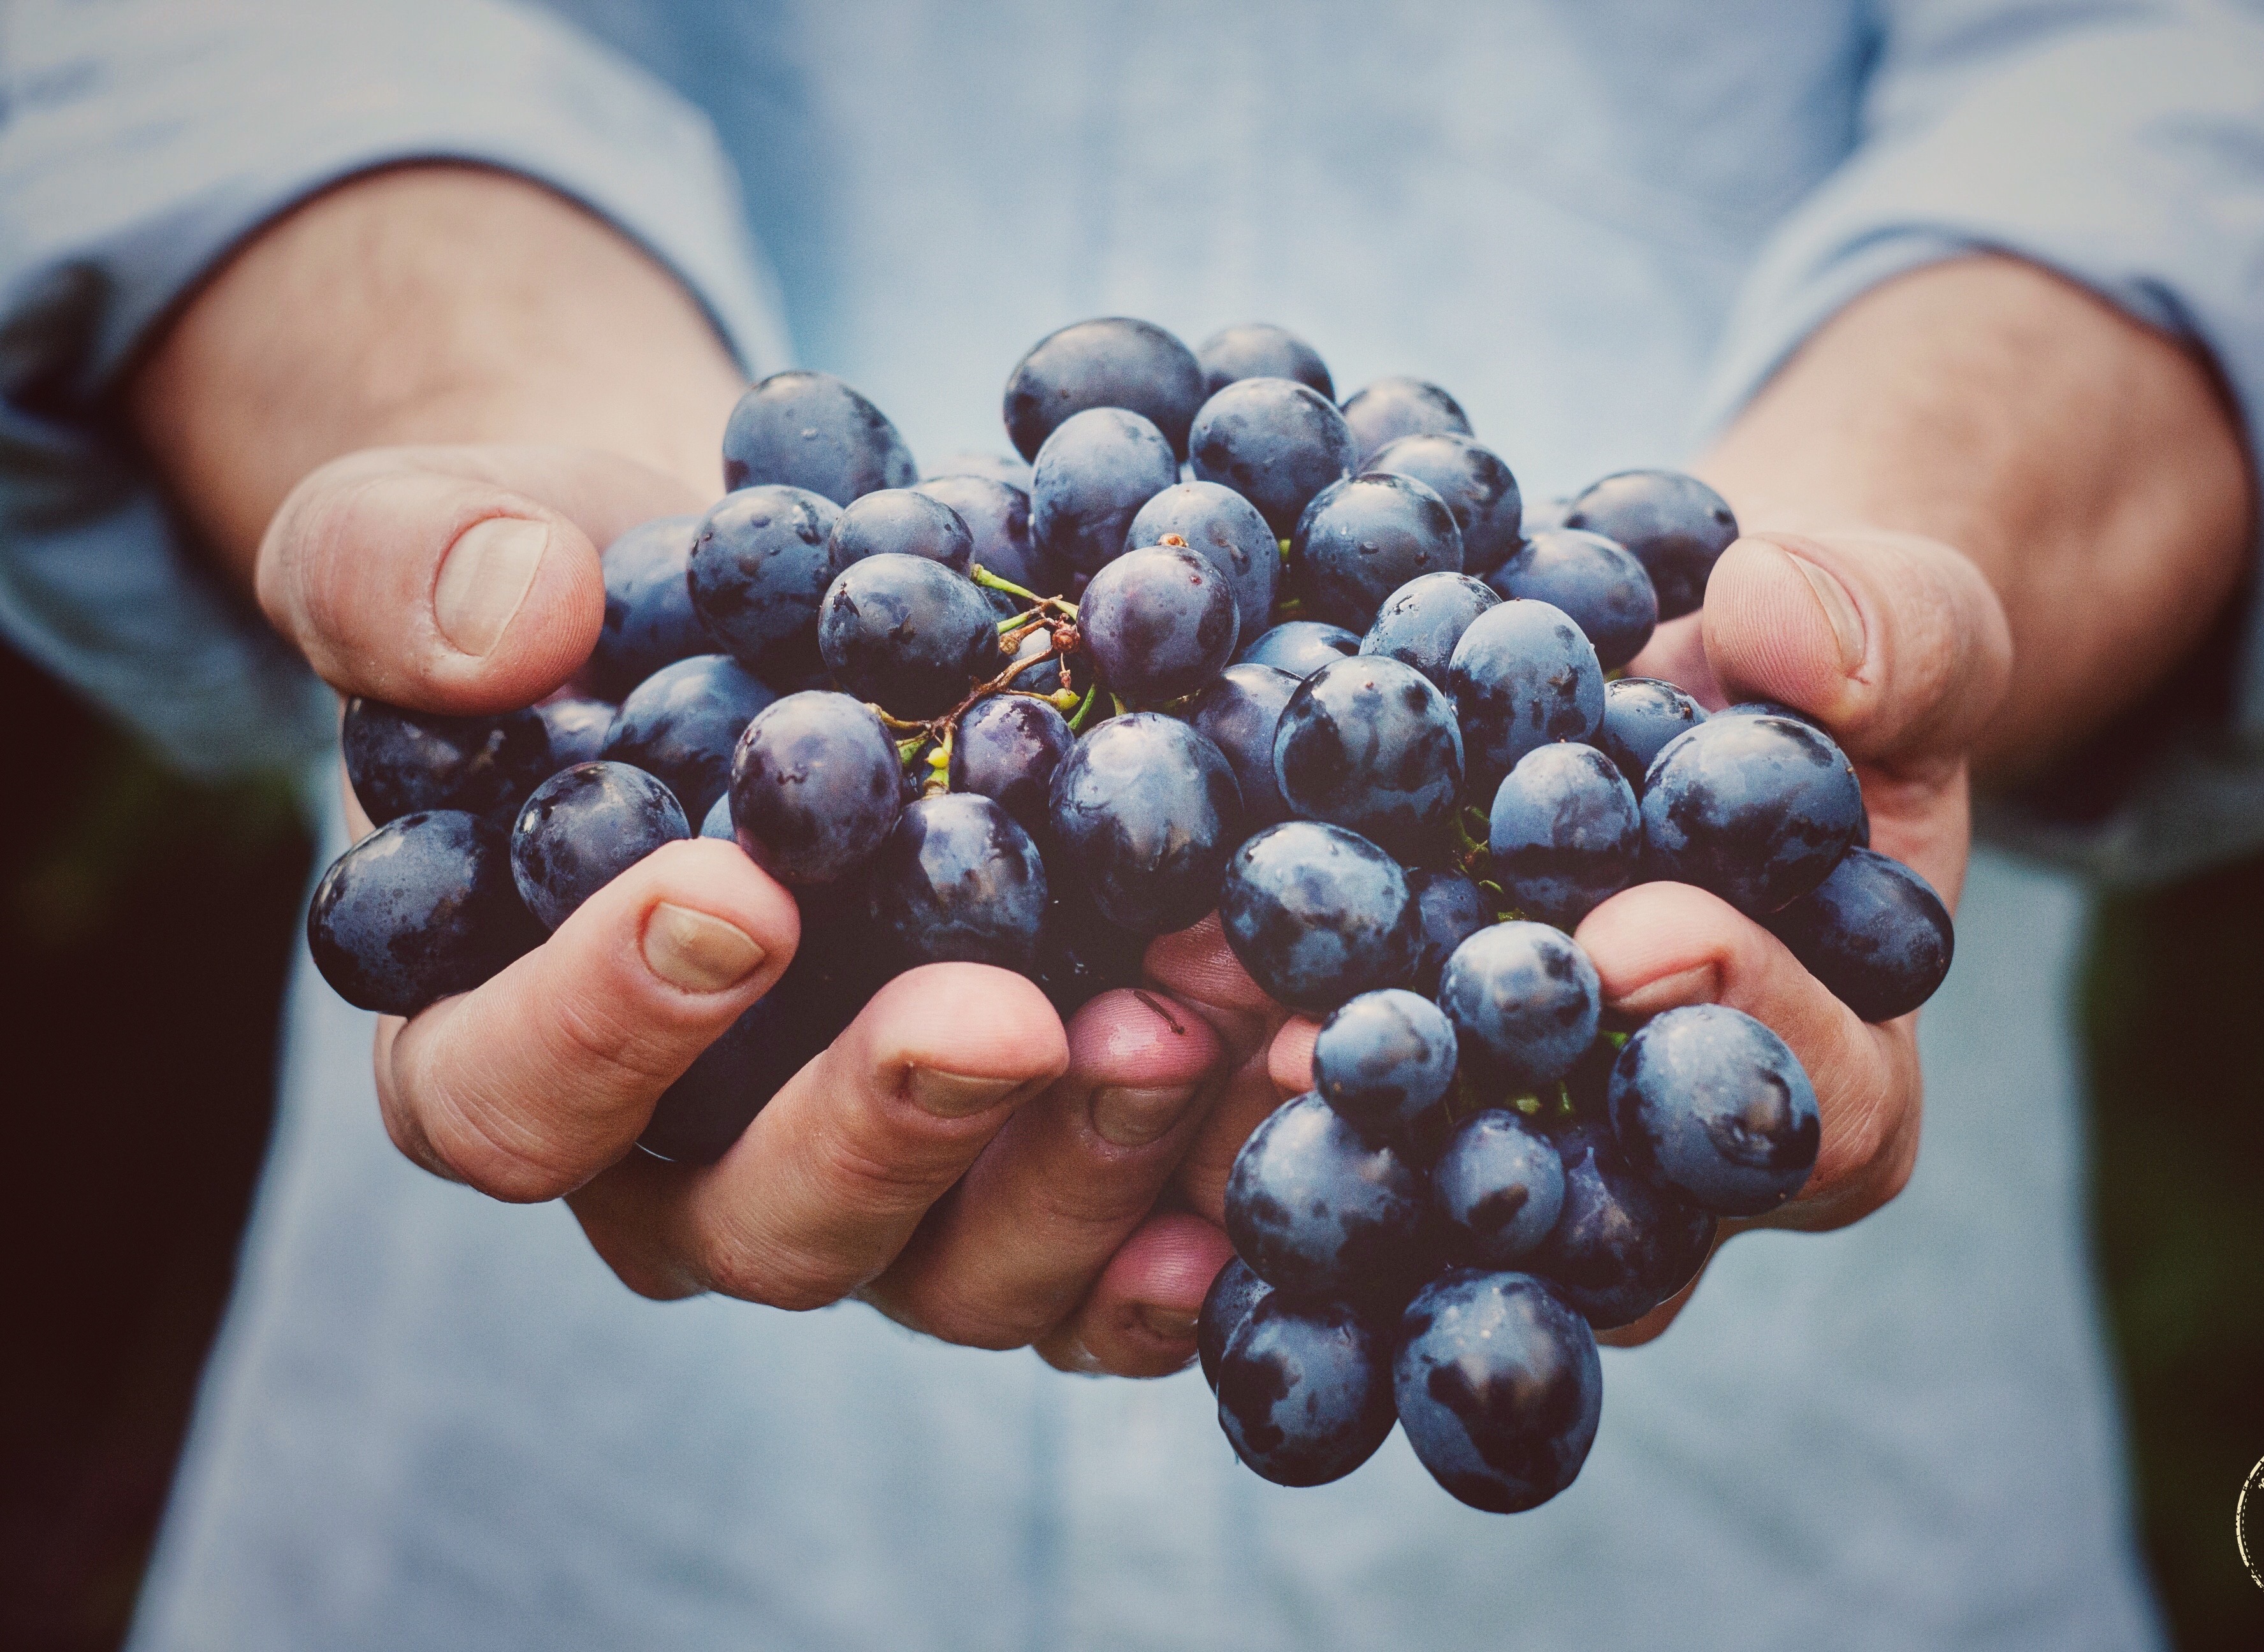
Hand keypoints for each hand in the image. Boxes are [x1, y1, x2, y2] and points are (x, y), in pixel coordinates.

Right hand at [263, 442, 1235, 1372]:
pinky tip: (1301, 1113)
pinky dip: (1210, 1211)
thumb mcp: (433, 535)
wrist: (762, 614)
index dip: (603, 1025)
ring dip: (1091, 1162)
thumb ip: (407, 573)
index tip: (733, 896)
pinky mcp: (1031, 1182)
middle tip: (1007, 1015)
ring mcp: (881, 1196)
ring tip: (1204, 1022)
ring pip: (965, 1266)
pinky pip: (1114, 1262)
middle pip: (766, 1223)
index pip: (510, 1098)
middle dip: (892, 1124)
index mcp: (506, 1049)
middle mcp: (689, 1170)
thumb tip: (509, 622)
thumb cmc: (572, 595)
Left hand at [1125, 519, 2010, 1348]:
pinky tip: (1108, 1017)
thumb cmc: (1812, 676)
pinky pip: (1308, 1145)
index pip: (1815, 1114)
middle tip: (1347, 1041)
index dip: (1736, 1029)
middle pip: (1590, 1217)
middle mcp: (1664, 1174)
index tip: (1632, 932)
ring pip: (1423, 1211)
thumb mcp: (1900, 625)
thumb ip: (1888, 633)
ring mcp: (1513, 1161)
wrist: (1676, 686)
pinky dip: (1207, 1093)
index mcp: (1833, 1083)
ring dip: (1303, 1131)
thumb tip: (1778, 623)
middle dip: (1473, 1124)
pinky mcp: (1382, 1114)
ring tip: (1189, 1022)